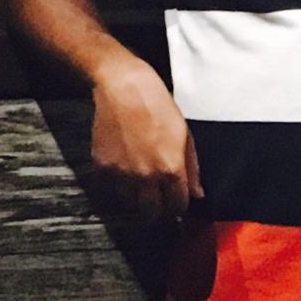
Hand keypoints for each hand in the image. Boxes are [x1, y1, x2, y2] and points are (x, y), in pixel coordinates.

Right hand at [91, 54, 202, 220]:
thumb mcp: (185, 135)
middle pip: (152, 213)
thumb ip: (192, 168)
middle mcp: (146, 176)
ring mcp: (122, 173)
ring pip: (130, 202)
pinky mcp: (102, 166)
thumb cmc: (158, 106)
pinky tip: (124, 167)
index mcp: (171, 169)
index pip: (177, 206)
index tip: (176, 204)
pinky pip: (111, 187)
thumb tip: (197, 194)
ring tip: (141, 181)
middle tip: (159, 202)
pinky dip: (118, 183)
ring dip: (137, 197)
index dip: (178, 207)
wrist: (123, 87)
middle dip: (158, 211)